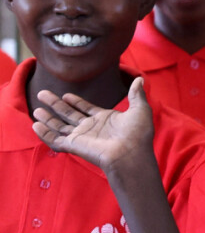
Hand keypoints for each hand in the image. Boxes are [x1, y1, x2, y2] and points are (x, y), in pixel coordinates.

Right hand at [32, 77, 154, 174]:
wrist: (131, 152)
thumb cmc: (138, 133)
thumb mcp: (140, 109)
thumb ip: (136, 94)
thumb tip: (140, 79)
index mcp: (104, 119)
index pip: (85, 108)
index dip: (75, 101)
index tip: (65, 95)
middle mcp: (91, 128)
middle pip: (68, 114)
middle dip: (55, 104)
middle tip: (42, 93)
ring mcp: (82, 137)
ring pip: (59, 125)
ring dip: (47, 118)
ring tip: (35, 109)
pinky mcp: (74, 145)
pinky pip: (55, 140)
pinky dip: (44, 134)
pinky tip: (35, 125)